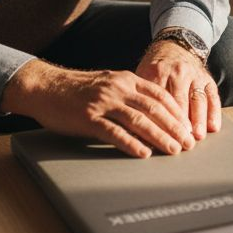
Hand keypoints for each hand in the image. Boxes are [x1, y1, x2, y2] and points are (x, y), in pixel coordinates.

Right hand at [0, 59, 194, 158]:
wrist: (45, 87)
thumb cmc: (77, 90)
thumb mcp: (108, 84)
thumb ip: (129, 94)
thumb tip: (153, 114)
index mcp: (125, 79)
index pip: (160, 95)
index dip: (177, 112)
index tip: (188, 126)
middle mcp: (117, 89)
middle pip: (154, 109)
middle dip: (174, 127)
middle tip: (188, 143)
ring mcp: (103, 103)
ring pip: (139, 121)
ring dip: (160, 137)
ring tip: (173, 150)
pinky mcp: (88, 118)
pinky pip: (114, 132)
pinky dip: (131, 144)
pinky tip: (143, 153)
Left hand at [135, 38, 220, 139]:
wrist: (173, 48)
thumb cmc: (154, 69)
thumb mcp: (142, 76)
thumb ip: (140, 99)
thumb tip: (132, 129)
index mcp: (157, 71)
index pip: (157, 99)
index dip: (158, 119)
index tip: (157, 137)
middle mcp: (178, 72)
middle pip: (179, 100)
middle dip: (180, 123)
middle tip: (180, 141)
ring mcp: (195, 76)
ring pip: (197, 99)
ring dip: (199, 119)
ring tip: (198, 136)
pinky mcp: (208, 80)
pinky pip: (213, 96)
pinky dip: (214, 112)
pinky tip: (213, 127)